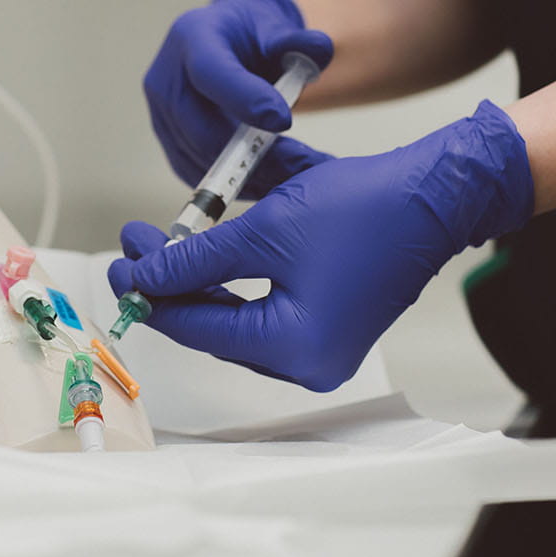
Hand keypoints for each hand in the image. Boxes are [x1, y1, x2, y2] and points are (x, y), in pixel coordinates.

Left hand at [109, 101, 533, 390]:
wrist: (435, 194)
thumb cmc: (364, 209)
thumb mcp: (264, 230)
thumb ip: (197, 258)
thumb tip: (145, 276)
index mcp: (294, 349)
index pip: (200, 328)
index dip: (153, 294)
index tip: (120, 263)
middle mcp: (308, 362)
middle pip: (216, 326)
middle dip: (173, 283)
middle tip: (136, 244)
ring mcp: (321, 347)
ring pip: (237, 318)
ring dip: (200, 279)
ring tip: (162, 243)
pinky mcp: (329, 325)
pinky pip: (265, 309)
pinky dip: (235, 281)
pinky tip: (205, 252)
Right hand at [144, 0, 335, 198]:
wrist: (226, 44)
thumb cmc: (251, 34)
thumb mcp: (277, 26)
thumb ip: (299, 39)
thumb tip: (320, 48)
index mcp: (193, 36)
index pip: (210, 73)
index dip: (243, 100)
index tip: (283, 121)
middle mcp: (167, 77)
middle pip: (201, 128)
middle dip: (254, 154)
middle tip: (302, 165)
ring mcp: (162, 113)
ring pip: (199, 157)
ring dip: (249, 175)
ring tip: (296, 176)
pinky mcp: (169, 140)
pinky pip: (196, 170)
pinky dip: (234, 182)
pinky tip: (271, 181)